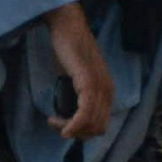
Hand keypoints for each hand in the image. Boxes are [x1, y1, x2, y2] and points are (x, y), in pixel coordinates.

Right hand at [42, 3, 115, 141]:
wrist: (68, 27)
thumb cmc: (69, 52)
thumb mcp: (77, 78)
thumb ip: (78, 94)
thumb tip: (69, 113)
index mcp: (107, 91)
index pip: (101, 125)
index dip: (81, 132)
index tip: (63, 126)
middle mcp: (108, 90)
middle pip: (97, 129)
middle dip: (75, 133)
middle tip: (56, 124)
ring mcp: (100, 86)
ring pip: (91, 123)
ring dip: (70, 129)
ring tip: (54, 121)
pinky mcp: (89, 81)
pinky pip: (85, 112)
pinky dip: (73, 124)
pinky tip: (61, 126)